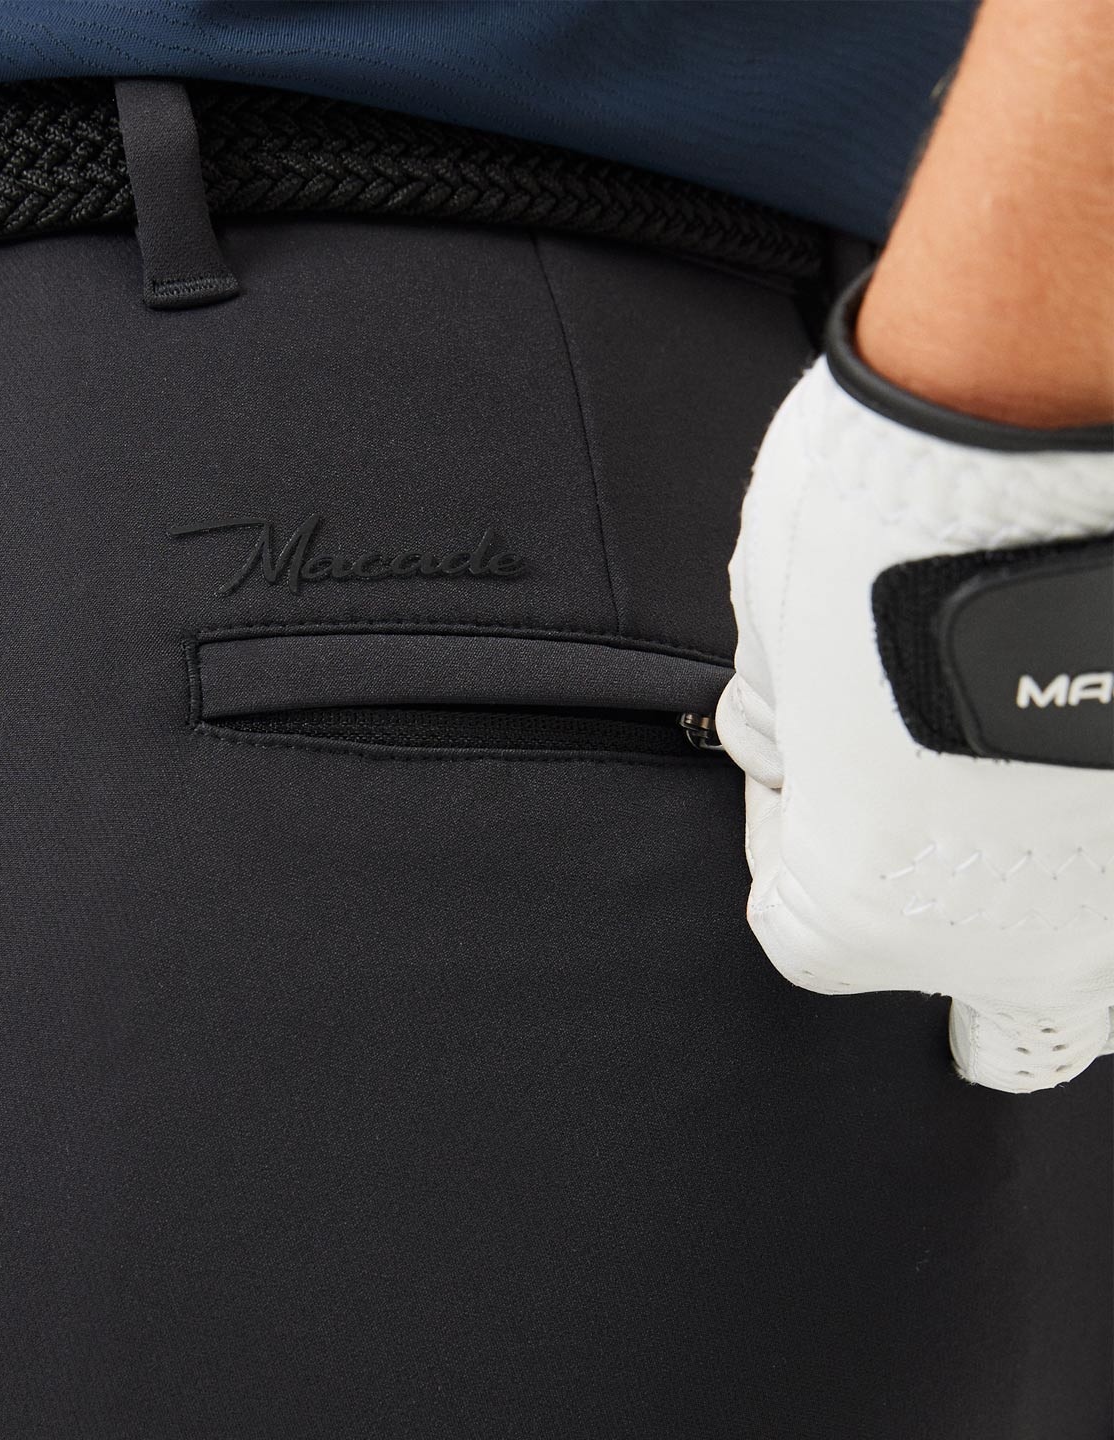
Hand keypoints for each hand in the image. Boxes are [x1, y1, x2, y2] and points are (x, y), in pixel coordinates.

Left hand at [715, 327, 1113, 1093]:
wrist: (1057, 411)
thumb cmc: (888, 518)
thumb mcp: (774, 629)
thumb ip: (785, 725)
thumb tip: (791, 739)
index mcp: (869, 911)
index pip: (797, 931)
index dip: (790, 839)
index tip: (803, 760)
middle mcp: (1029, 942)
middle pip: (1000, 1027)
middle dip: (958, 956)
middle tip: (943, 865)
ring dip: (1070, 937)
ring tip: (1039, 851)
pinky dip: (1109, 844)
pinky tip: (1089, 774)